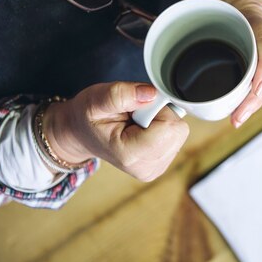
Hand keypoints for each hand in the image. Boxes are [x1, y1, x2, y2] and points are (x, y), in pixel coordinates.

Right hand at [44, 82, 189, 181]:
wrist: (82, 133)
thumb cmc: (88, 116)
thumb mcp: (96, 99)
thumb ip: (122, 94)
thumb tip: (152, 93)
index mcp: (131, 155)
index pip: (170, 126)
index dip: (157, 108)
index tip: (137, 107)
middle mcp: (146, 167)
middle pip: (178, 130)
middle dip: (160, 114)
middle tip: (135, 114)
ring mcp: (156, 168)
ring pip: (179, 133)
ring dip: (161, 121)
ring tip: (136, 122)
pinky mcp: (162, 163)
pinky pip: (177, 137)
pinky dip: (162, 128)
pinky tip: (142, 129)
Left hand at [185, 0, 261, 127]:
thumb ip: (185, 7)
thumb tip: (160, 30)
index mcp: (255, 15)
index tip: (253, 91)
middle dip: (255, 97)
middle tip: (237, 118)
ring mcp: (261, 41)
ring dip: (253, 99)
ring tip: (236, 118)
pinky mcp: (254, 48)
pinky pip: (255, 71)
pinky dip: (248, 91)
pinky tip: (237, 105)